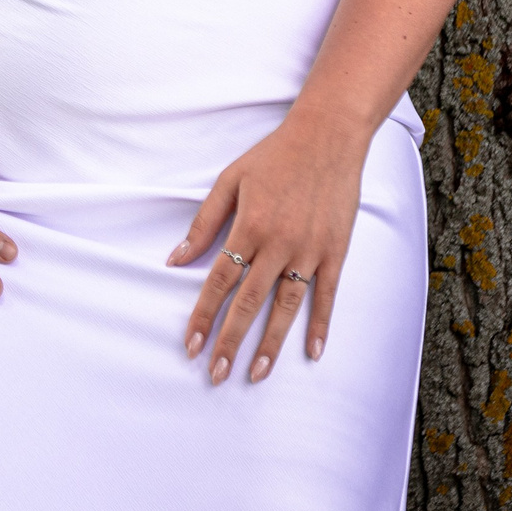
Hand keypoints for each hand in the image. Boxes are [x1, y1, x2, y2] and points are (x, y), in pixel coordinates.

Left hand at [168, 111, 367, 382]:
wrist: (328, 136)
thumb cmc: (274, 156)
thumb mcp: (230, 180)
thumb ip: (203, 222)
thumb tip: (175, 259)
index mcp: (249, 227)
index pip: (219, 281)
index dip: (202, 316)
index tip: (190, 345)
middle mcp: (279, 244)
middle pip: (249, 302)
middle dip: (230, 342)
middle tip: (216, 374)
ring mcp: (310, 250)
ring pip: (287, 307)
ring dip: (270, 344)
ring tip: (256, 374)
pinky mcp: (336, 251)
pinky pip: (327, 295)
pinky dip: (321, 325)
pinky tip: (312, 352)